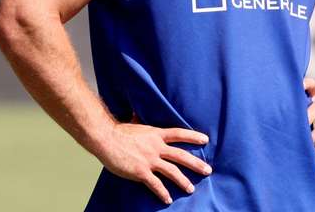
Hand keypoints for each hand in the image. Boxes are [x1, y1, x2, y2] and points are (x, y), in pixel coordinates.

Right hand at [97, 119, 211, 204]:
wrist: (106, 139)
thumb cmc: (118, 131)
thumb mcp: (133, 123)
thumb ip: (139, 121)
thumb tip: (136, 113)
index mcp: (156, 134)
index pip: (179, 134)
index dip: (193, 136)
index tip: (205, 140)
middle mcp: (156, 147)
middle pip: (181, 155)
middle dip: (196, 163)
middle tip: (208, 170)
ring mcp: (150, 160)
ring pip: (172, 172)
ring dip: (183, 181)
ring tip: (191, 189)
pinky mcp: (141, 172)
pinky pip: (155, 185)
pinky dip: (163, 193)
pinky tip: (168, 200)